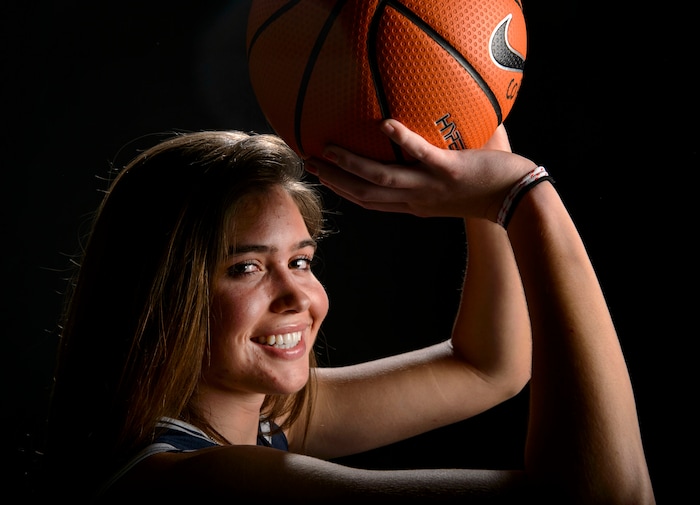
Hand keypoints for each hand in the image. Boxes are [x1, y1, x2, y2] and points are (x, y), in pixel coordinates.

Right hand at [305, 120, 536, 220]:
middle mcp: (417, 200)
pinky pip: (420, 155)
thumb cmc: (488, 192)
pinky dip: (401, 141)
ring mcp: (430, 187)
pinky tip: (384, 124)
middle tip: (310, 162)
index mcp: (415, 205)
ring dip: (351, 165)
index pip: (370, 201)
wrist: (520, 202)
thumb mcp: (451, 191)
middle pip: (364, 194)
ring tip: (328, 148)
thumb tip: (421, 140)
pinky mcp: (450, 171)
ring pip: (381, 179)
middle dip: (334, 181)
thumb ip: (432, 169)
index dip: (343, 191)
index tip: (323, 177)